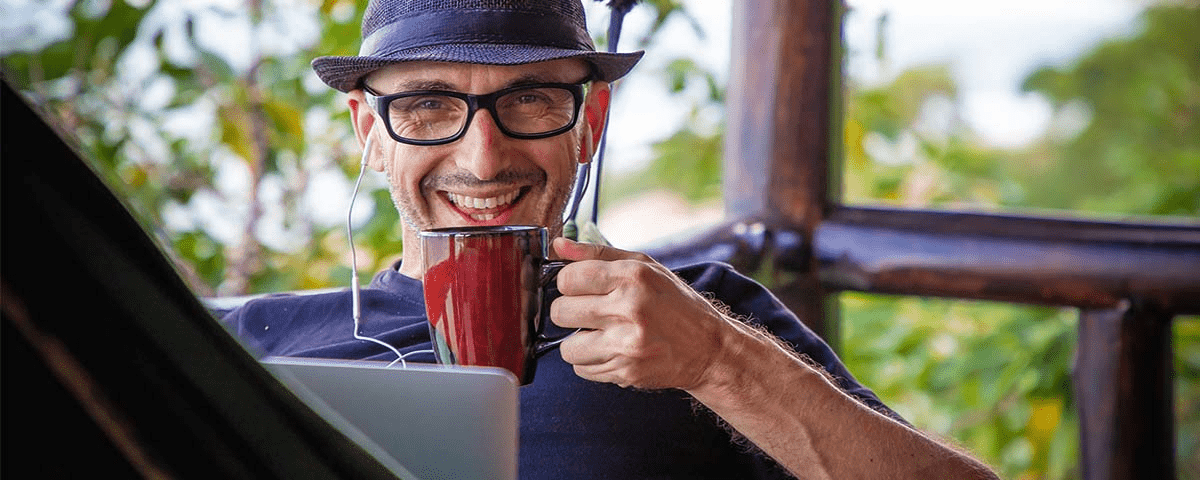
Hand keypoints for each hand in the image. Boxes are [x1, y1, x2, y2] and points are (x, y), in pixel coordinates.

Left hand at [549, 237, 732, 389]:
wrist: (708, 348)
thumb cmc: (675, 303)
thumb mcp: (644, 266)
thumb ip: (598, 253)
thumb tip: (558, 245)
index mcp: (632, 277)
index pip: (568, 279)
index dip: (569, 283)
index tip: (580, 287)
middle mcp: (629, 309)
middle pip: (561, 312)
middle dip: (570, 312)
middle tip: (591, 312)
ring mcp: (627, 345)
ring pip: (567, 347)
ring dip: (578, 342)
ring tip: (600, 334)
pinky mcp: (626, 372)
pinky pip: (582, 369)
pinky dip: (591, 361)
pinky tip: (611, 350)